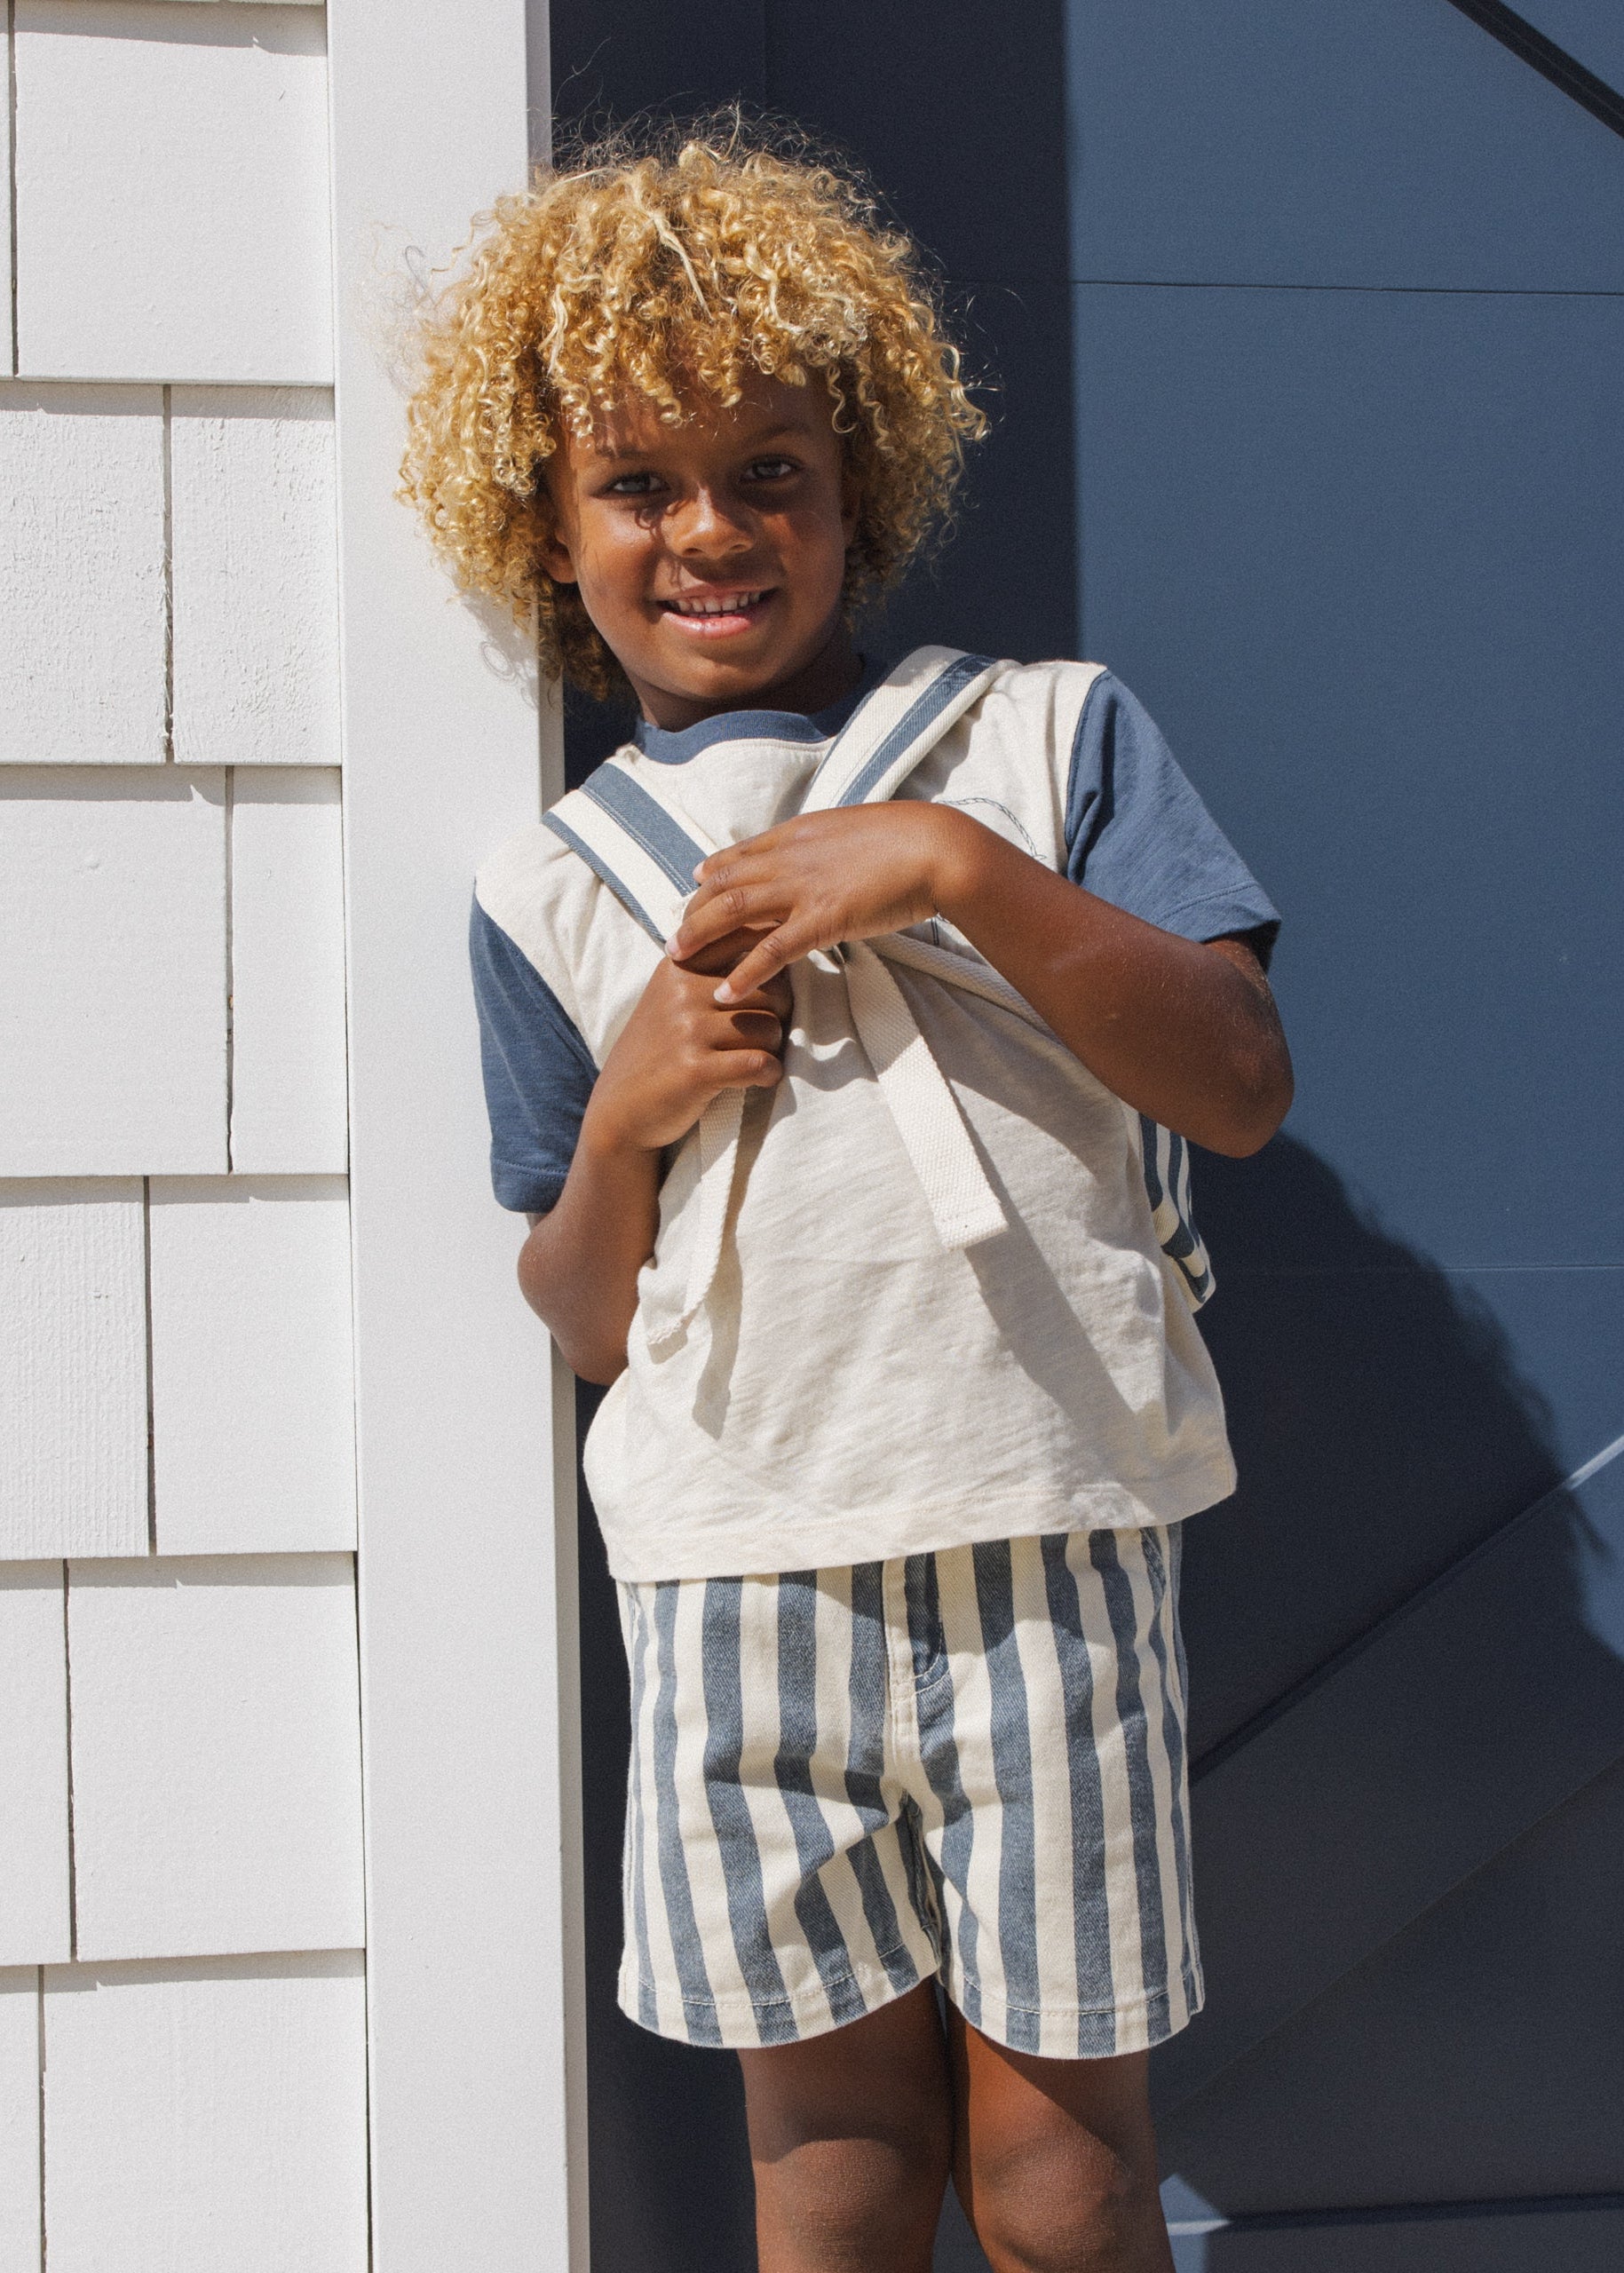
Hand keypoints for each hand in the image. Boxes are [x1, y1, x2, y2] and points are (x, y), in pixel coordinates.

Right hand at [581, 928, 792, 1155]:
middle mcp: (681, 992)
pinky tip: (760, 1078)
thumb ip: (709, 968)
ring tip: (755, 1058)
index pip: (746, 940)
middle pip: (771, 989)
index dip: (773, 965)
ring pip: (769, 1027)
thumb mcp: (670, 997)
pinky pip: (760, 1063)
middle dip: (779, 1015)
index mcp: (678, 967)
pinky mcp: (696, 1070)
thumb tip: (770, 940)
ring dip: (772, 1048)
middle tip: (763, 1035)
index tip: (768, 991)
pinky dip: (769, 1073)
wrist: (620, 1110)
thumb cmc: (657, 1052)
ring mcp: (687, 1031)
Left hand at [668, 805, 974, 1001]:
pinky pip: (771, 950)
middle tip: (673, 938)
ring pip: (732, 911)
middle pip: (722, 883)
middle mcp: (789, 858)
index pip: (738, 855)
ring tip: (677, 961)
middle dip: (692, 911)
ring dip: (700, 936)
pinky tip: (726, 992)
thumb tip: (816, 851)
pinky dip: (744, 972)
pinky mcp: (822, 919)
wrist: (936, 848)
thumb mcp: (854, 832)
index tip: (694, 888)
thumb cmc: (907, 840)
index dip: (711, 874)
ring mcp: (802, 888)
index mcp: (797, 834)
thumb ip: (825, 844)